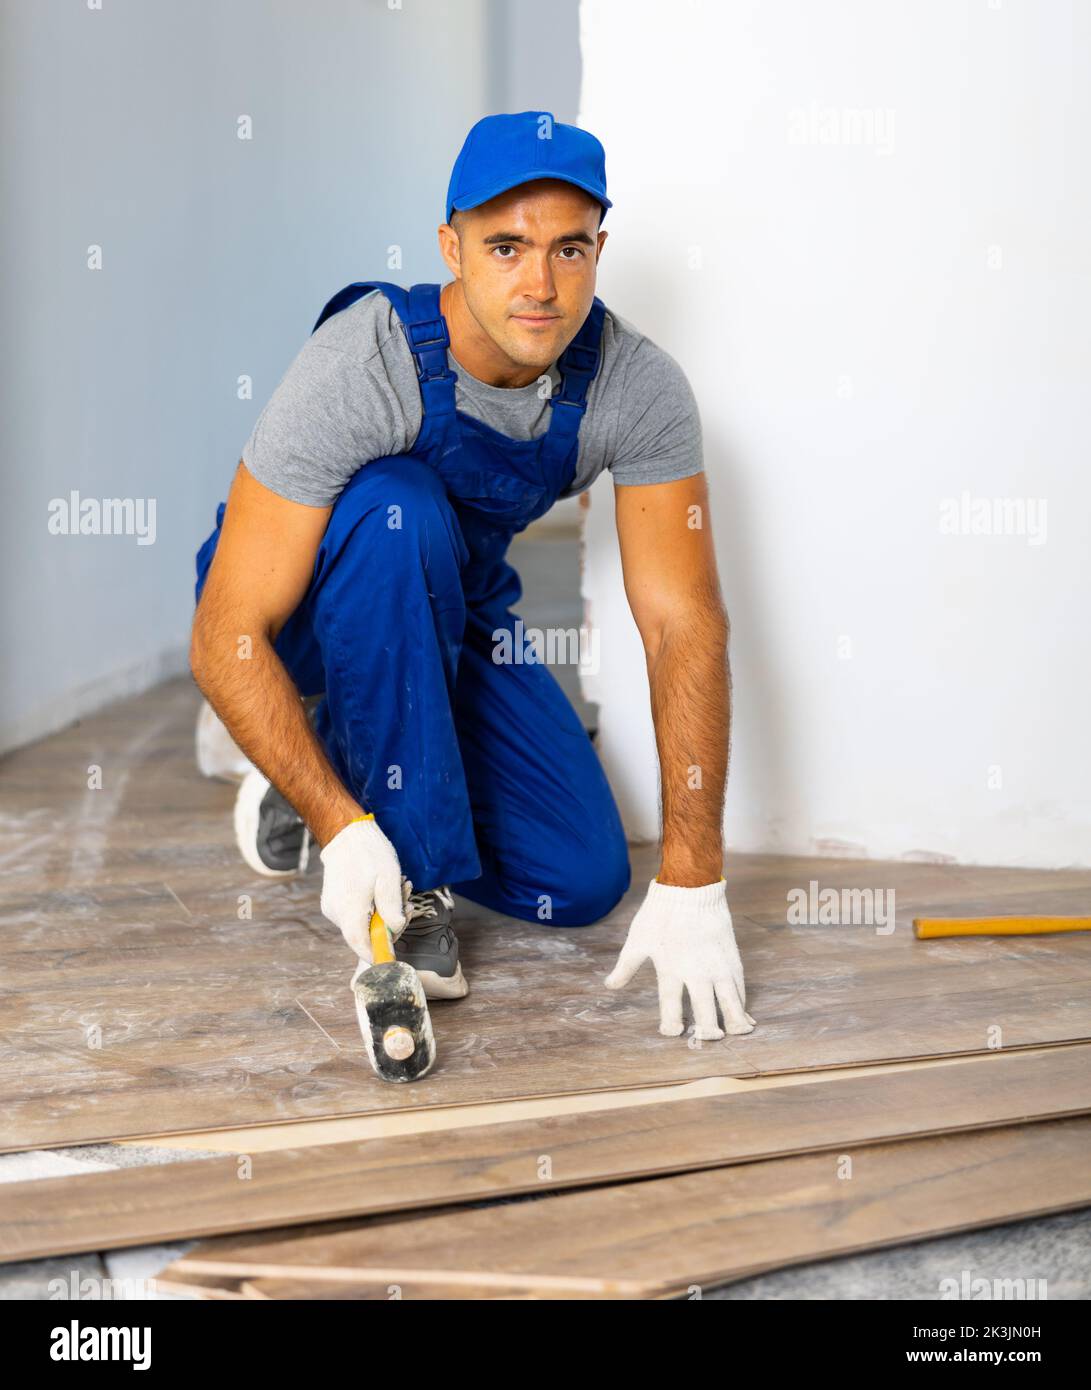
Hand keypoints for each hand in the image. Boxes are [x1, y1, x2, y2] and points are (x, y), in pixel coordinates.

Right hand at [319, 816, 407, 960]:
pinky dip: (374, 908)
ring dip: (384, 914)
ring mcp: (333, 908)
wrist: (346, 834)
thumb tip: (396, 930)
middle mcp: (336, 912)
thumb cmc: (369, 852)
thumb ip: (392, 907)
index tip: (395, 957)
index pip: (360, 944)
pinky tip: (386, 890)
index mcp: (348, 908)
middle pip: (363, 936)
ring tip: (401, 888)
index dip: (378, 954)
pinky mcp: (335, 903)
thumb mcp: (388, 877)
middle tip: (409, 905)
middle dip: (390, 927)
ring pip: (361, 924)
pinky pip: (356, 914)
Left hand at [605, 876, 754, 1039]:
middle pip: (705, 1010)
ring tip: (738, 1034)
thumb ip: (625, 967)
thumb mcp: (637, 941)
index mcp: (671, 969)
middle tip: (709, 1040)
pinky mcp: (732, 957)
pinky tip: (744, 1013)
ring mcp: (717, 965)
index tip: (671, 1033)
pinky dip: (742, 1001)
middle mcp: (696, 971)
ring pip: (730, 1001)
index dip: (671, 1024)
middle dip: (708, 1030)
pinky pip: (739, 985)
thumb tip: (610, 986)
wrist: (690, 887)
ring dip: (734, 1020)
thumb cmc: (659, 914)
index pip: (671, 1007)